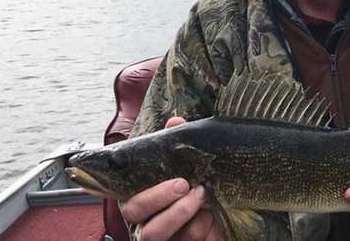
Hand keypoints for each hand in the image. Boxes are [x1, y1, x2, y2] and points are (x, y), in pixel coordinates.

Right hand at [120, 117, 221, 240]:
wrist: (221, 212)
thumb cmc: (193, 185)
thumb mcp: (184, 164)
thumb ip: (176, 144)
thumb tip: (175, 120)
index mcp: (139, 197)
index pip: (128, 196)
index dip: (145, 189)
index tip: (173, 175)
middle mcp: (144, 220)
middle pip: (135, 214)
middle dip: (160, 198)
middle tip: (185, 184)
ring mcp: (162, 237)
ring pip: (155, 233)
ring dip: (180, 214)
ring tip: (202, 195)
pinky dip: (198, 227)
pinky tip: (211, 215)